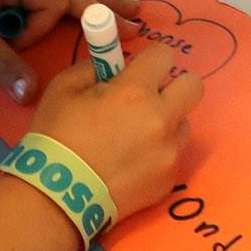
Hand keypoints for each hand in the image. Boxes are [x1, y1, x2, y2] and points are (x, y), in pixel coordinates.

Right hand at [26, 44, 203, 218]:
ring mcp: (169, 153)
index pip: (164, 55)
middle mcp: (161, 120)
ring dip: (166, 123)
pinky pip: (173, 156)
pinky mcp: (168, 181)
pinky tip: (130, 164)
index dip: (150, 59)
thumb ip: (93, 69)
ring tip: (136, 137)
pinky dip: (157, 155)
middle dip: (173, 86)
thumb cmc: (56, 136)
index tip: (137, 70)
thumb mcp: (63, 88)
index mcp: (135, 92)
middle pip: (193, 86)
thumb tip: (113, 68)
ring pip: (184, 124)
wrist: (57, 195)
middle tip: (148, 98)